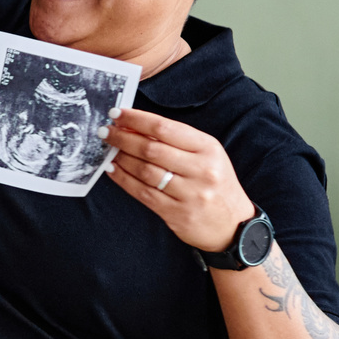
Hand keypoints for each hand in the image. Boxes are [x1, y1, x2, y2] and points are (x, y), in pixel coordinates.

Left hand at [100, 108, 255, 251]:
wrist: (233, 224)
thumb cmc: (215, 183)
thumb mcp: (206, 155)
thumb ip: (176, 141)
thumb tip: (135, 127)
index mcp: (208, 148)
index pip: (165, 128)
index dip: (137, 120)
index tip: (117, 114)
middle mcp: (201, 169)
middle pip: (151, 149)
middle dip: (123, 138)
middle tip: (105, 131)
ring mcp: (189, 193)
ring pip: (144, 171)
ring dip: (121, 158)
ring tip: (108, 149)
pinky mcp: (176, 213)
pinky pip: (142, 193)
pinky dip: (124, 180)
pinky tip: (112, 170)